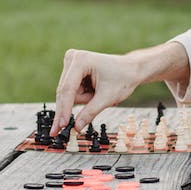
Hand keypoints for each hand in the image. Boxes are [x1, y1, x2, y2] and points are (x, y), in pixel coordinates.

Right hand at [53, 43, 189, 133]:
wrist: (131, 69)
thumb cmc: (123, 78)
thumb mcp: (107, 98)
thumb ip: (90, 112)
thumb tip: (76, 127)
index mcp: (81, 60)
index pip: (68, 89)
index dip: (64, 109)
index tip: (61, 126)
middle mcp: (73, 58)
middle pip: (64, 93)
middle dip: (69, 109)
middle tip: (59, 131)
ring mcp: (71, 64)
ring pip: (68, 95)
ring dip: (83, 100)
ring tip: (98, 94)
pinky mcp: (72, 71)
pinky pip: (72, 93)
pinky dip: (83, 97)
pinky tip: (94, 92)